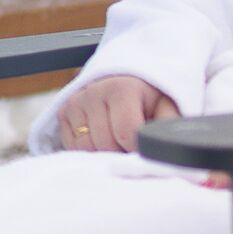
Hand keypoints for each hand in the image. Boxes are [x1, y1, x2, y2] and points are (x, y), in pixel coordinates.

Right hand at [48, 73, 177, 153]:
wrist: (124, 81)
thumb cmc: (148, 98)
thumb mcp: (166, 106)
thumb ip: (169, 123)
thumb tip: (169, 146)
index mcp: (122, 88)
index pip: (126, 134)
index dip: (137, 148)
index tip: (144, 148)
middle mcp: (94, 92)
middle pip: (104, 143)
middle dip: (120, 152)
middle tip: (131, 146)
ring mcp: (76, 101)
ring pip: (86, 147)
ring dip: (103, 152)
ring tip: (117, 142)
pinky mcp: (63, 112)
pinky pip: (71, 145)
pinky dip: (87, 150)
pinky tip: (101, 139)